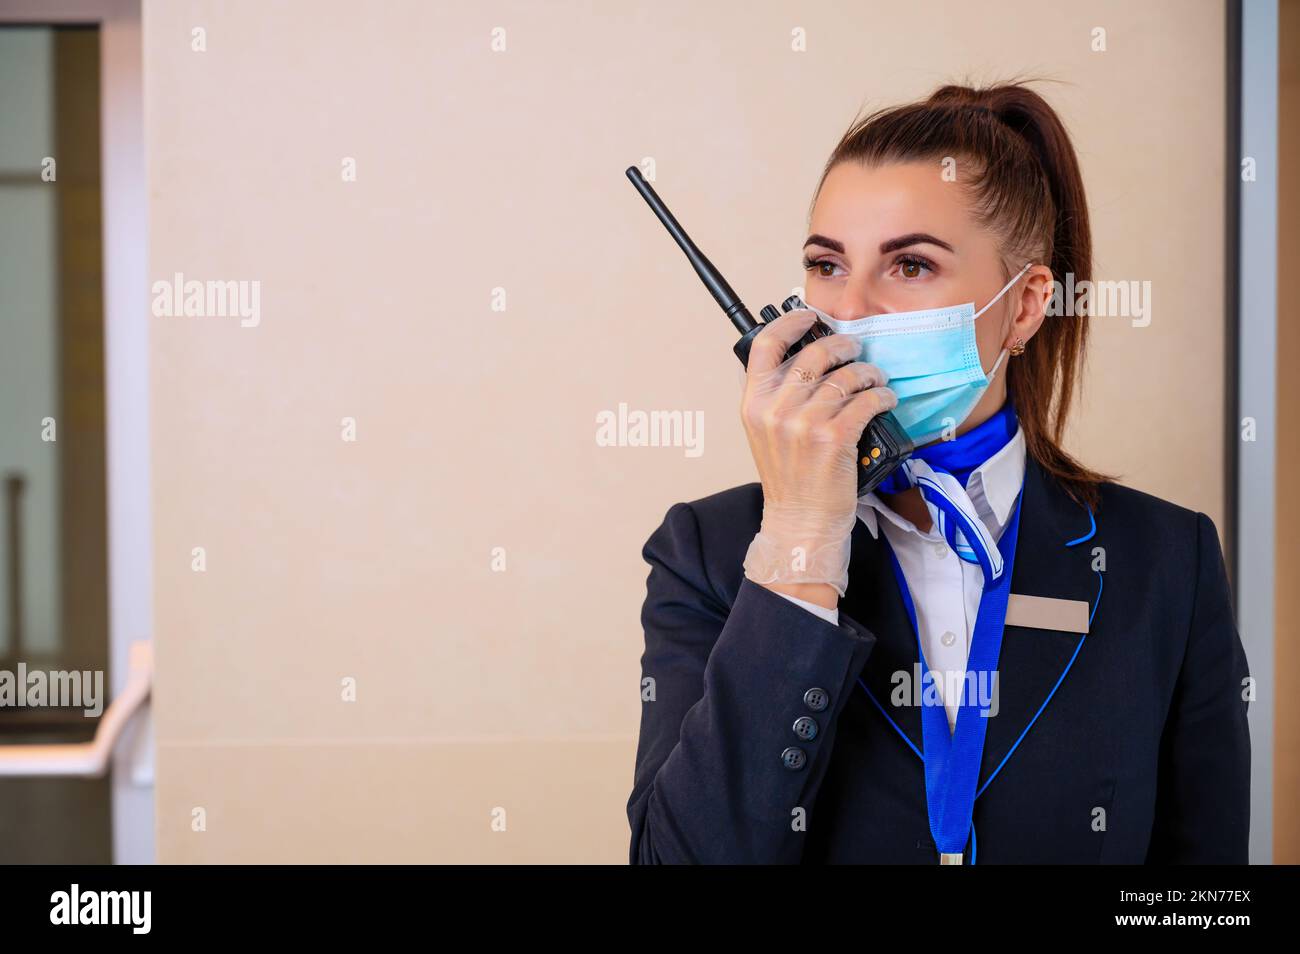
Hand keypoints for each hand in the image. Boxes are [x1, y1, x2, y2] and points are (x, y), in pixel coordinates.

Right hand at [739, 309, 896, 599]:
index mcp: (754, 404)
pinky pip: (866, 399)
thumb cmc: (789, 480)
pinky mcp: (835, 436)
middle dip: (843, 345)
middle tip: (855, 349)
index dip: (790, 322)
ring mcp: (805, 422)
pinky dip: (882, 395)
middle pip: (814, 353)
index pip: (766, 345)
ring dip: (868, 373)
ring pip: (846, 375)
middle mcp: (775, 409)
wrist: (800, 522)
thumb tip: (802, 357)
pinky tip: (885, 399)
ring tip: (875, 379)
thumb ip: (775, 396)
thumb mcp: (765, 433)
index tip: (809, 316)